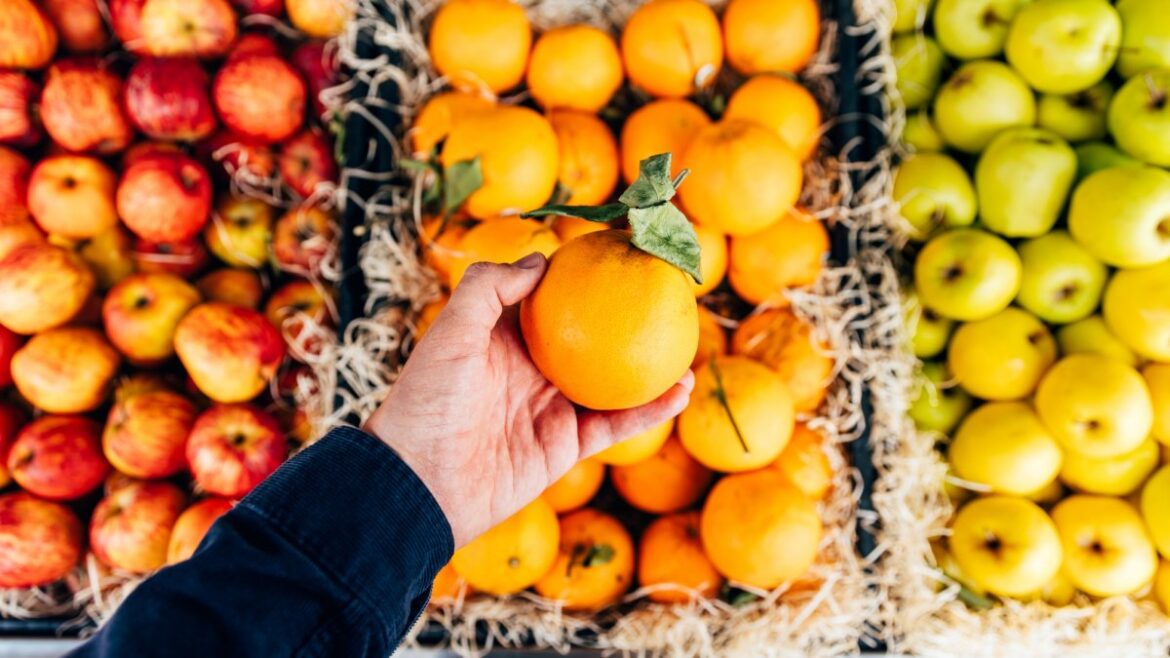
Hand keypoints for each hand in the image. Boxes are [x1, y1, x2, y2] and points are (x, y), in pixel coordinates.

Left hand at [364, 253, 693, 546]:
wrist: (421, 483)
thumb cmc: (429, 401)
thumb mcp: (451, 332)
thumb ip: (489, 288)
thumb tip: (542, 261)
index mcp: (504, 338)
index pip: (550, 298)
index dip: (581, 275)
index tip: (618, 250)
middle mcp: (532, 369)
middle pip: (591, 338)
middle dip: (626, 318)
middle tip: (668, 292)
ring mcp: (552, 408)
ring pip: (613, 382)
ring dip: (652, 367)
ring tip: (688, 343)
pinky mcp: (566, 446)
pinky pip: (617, 425)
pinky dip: (651, 410)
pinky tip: (682, 391)